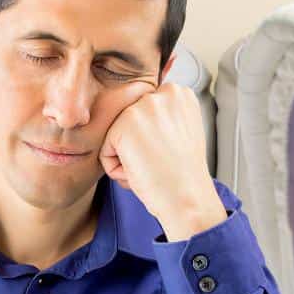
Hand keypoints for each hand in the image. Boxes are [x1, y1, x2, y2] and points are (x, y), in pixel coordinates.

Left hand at [100, 82, 225, 240]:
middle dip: (138, 146)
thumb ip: (163, 116)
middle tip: (160, 161)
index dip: (152, 138)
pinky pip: (106, 151)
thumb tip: (138, 119)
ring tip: (152, 167)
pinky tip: (141, 171)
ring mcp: (143, 107)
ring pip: (116, 136)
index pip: (144, 112)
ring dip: (128, 158)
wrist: (188, 198)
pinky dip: (118, 169)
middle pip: (128, 122)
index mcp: (180, 94)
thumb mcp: (182, 132)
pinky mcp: (124, 125)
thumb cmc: (184, 175)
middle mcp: (163, 94)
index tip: (168, 152)